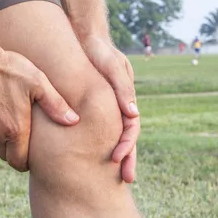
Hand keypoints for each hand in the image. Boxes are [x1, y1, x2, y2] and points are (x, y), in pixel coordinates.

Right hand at [0, 50, 79, 171]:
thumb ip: (55, 105)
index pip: (19, 163)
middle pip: (7, 157)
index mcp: (15, 130)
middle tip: (25, 137)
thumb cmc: (8, 69)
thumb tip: (74, 120)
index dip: (27, 162)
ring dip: (3, 139)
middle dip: (16, 152)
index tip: (33, 153)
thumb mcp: (37, 83)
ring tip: (13, 120)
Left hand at [81, 35, 139, 182]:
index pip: (131, 128)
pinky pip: (99, 129)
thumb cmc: (99, 51)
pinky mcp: (96, 108)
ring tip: (113, 176)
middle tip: (126, 179)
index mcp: (126, 100)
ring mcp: (109, 109)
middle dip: (127, 158)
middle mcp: (120, 107)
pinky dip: (99, 143)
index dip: (126, 145)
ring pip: (114, 136)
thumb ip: (122, 89)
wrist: (85, 38)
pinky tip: (94, 158)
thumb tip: (132, 115)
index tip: (117, 159)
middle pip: (126, 137)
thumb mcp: (112, 66)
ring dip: (117, 154)